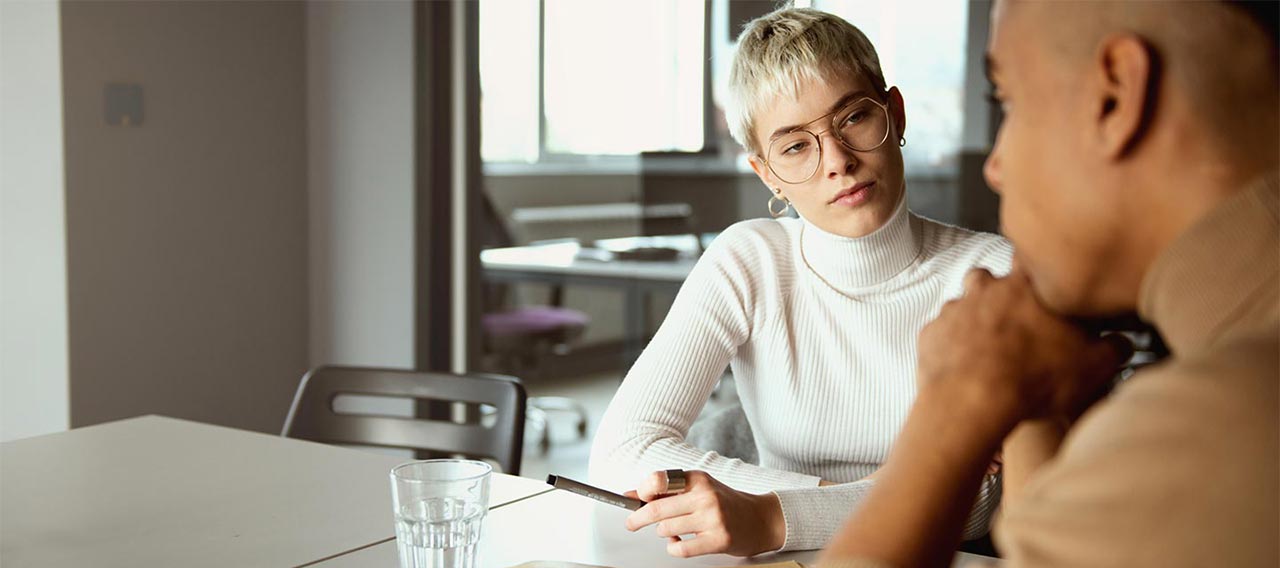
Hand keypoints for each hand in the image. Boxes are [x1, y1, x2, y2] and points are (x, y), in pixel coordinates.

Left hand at [623, 470, 784, 557]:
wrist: (759, 519)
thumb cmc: (724, 503)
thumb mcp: (697, 489)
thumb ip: (665, 491)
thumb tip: (631, 494)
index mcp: (697, 479)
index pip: (658, 480)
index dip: (641, 492)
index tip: (635, 501)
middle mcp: (705, 495)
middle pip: (656, 509)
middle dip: (637, 519)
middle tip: (631, 523)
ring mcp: (713, 518)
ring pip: (666, 530)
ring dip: (664, 533)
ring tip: (676, 531)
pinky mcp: (719, 539)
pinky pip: (681, 549)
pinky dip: (674, 549)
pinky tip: (679, 543)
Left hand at [917, 267, 1132, 434]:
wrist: (973, 401)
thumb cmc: (1033, 378)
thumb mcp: (1093, 365)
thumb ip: (1113, 347)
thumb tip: (1122, 343)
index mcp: (1026, 285)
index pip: (1033, 258)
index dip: (1038, 271)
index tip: (1042, 287)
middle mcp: (986, 288)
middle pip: (992, 278)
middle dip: (1003, 297)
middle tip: (1018, 327)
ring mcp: (954, 309)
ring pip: (965, 305)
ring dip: (976, 322)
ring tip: (992, 351)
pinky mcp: (932, 334)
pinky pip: (943, 334)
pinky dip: (953, 346)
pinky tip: (968, 367)